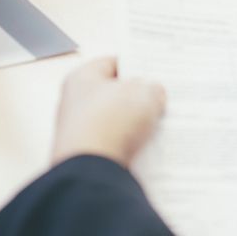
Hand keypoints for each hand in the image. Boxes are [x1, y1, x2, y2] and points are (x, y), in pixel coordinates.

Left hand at [51, 58, 165, 167]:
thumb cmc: (109, 124)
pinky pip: (116, 148)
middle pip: (114, 95)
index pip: (111, 63)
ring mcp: (80, 134)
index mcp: (81, 78)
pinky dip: (132, 147)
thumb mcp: (144, 94)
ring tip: (161, 125)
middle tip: (162, 98)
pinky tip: (150, 149)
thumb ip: (152, 88)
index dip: (135, 64)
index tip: (154, 70)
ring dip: (138, 125)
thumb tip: (154, 94)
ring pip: (117, 124)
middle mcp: (75, 105)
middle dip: (139, 98)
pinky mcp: (88, 159)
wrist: (92, 173)